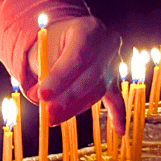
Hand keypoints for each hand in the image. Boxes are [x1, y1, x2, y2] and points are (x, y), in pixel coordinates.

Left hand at [24, 15, 124, 131]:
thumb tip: (40, 100)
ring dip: (74, 108)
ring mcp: (114, 62)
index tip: (42, 95)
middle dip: (67, 97)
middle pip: (90, 76)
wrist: (67, 38)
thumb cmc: (53, 44)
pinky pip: (116, 98)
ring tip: (53, 119)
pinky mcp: (114, 79)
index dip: (60, 78)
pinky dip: (117, 115)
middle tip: (47, 113)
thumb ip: (45, 72)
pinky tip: (119, 131)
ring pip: (97, 90)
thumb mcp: (44, 50)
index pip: (77, 56)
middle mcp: (108, 44)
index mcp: (90, 29)